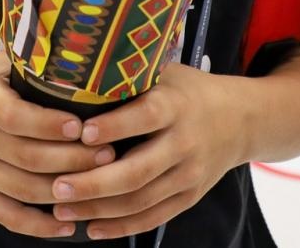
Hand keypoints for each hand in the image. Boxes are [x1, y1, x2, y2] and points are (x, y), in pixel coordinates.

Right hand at [0, 53, 114, 238]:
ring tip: (100, 181)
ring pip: (23, 189)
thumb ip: (25, 63)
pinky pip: (7, 216)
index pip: (13, 116)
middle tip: (109, 153)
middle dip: (72, 158)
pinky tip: (68, 225)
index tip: (80, 124)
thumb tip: (78, 54)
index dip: (48, 123)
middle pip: (26, 157)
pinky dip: (38, 226)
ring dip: (64, 190)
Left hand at [47, 64, 249, 239]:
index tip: (82, 133)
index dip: (115, 126)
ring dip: (99, 209)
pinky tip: (92, 228)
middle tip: (57, 186)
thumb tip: (74, 71)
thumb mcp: (165, 72)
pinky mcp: (189, 196)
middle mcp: (184, 142)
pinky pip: (153, 217)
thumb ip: (128, 76)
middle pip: (139, 170)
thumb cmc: (186, 90)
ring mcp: (189, 174)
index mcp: (176, 105)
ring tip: (62, 207)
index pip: (145, 116)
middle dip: (95, 183)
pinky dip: (122, 227)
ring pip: (141, 200)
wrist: (242, 119)